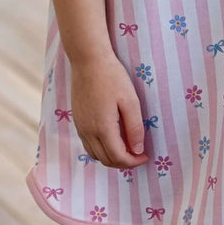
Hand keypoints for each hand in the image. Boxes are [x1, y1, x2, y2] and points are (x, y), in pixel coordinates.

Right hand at [69, 50, 148, 168]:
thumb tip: (138, 150)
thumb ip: (134, 127)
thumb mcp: (130, 101)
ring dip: (111, 157)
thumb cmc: (113, 78)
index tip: (146, 157)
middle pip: (105, 160)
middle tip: (139, 155)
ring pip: (95, 154)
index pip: (118, 157)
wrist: (88, 62)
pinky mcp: (78, 121)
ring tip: (128, 148)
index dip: (133, 162)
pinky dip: (101, 149)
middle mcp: (88, 132)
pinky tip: (113, 139)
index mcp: (103, 128)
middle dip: (123, 162)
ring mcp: (80, 127)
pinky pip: (88, 144)